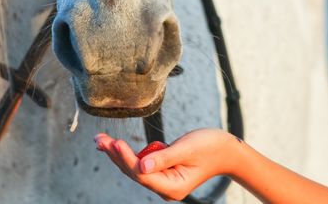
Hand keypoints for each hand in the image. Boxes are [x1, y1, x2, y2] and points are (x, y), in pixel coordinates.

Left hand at [95, 129, 239, 200]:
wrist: (227, 150)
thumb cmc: (211, 147)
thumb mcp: (188, 148)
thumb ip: (165, 157)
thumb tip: (142, 166)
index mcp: (173, 186)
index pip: (142, 173)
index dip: (127, 158)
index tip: (115, 142)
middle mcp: (165, 188)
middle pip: (134, 172)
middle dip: (116, 155)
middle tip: (99, 139)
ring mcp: (164, 181)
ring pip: (135, 168)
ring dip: (119, 154)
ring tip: (101, 140)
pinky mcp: (163, 172)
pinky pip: (142, 164)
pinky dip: (130, 154)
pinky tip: (116, 146)